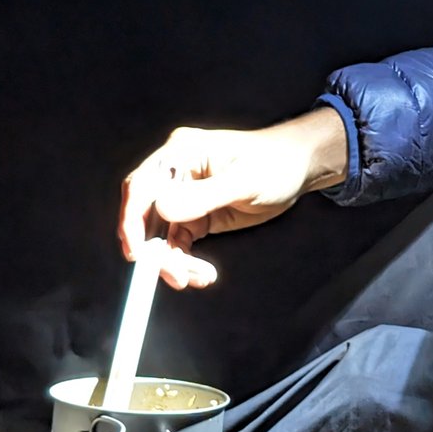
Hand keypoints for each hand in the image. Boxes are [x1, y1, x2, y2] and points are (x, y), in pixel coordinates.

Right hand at [119, 107, 348, 288]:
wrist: (300, 169)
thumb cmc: (275, 163)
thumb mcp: (242, 181)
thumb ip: (202, 196)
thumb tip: (162, 209)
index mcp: (180, 153)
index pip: (141, 186)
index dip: (131, 220)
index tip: (136, 252)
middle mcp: (176, 174)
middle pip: (146, 216)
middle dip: (154, 250)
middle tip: (173, 276)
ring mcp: (185, 197)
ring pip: (163, 236)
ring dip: (174, 261)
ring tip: (197, 278)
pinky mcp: (197, 216)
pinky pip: (180, 244)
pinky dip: (186, 262)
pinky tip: (204, 274)